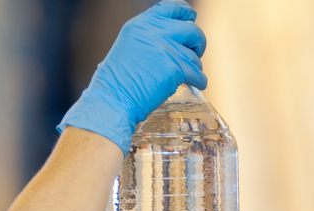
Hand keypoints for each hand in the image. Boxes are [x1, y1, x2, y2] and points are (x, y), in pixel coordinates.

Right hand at [58, 1, 206, 153]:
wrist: (114, 99)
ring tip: (192, 75)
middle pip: (191, 30)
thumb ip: (149, 38)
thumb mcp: (129, 46)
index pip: (170, 7)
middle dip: (198, 42)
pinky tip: (198, 84)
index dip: (185, 12)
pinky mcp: (174, 68)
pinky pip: (196, 73)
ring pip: (194, 56)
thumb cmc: (117, 80)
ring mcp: (166, 49)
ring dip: (195, 67)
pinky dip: (200, 80)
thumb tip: (171, 41)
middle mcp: (155, 32)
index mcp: (141, 24)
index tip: (191, 18)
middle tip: (196, 52)